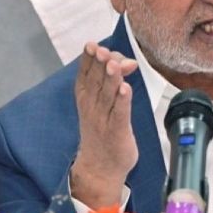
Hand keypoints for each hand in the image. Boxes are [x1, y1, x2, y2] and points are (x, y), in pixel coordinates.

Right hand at [70, 42, 138, 208]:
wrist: (99, 167)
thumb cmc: (102, 131)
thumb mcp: (102, 103)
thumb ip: (113, 81)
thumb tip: (127, 63)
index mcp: (85, 98)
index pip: (86, 74)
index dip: (89, 59)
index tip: (92, 45)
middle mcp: (92, 107)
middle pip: (97, 81)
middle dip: (100, 64)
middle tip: (103, 50)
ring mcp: (104, 119)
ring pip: (107, 95)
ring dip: (111, 79)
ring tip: (114, 64)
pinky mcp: (117, 131)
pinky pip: (120, 114)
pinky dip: (123, 102)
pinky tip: (126, 89)